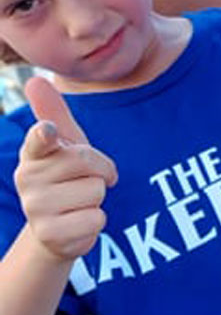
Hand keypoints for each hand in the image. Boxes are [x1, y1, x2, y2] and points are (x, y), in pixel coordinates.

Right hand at [14, 77, 117, 260]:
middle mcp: (28, 179)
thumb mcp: (63, 145)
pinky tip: (77, 222)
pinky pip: (97, 219)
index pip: (38, 141)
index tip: (48, 130)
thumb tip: (35, 79)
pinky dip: (96, 221)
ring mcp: (36, 208)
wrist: (55, 230)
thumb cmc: (64, 177)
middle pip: (88, 163)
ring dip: (97, 197)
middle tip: (86, 180)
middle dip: (99, 170)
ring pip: (96, 191)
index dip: (45, 135)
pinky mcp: (51, 235)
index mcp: (33, 153)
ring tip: (78, 202)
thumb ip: (53, 112)